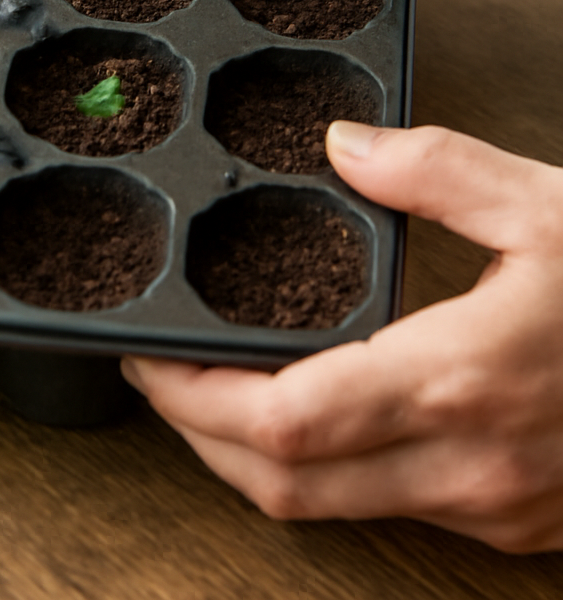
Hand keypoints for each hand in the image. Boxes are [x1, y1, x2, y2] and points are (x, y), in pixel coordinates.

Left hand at [122, 123, 562, 552]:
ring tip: (222, 388)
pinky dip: (330, 470)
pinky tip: (324, 411)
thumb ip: (435, 169)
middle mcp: (465, 467)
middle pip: (285, 487)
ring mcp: (493, 510)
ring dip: (259, 459)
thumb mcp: (550, 203)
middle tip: (164, 376)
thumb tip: (343, 145)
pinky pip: (393, 510)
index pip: (283, 426)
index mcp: (458, 381)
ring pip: (333, 510)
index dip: (194, 402)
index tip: (149, 360)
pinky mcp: (518, 525)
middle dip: (201, 439)